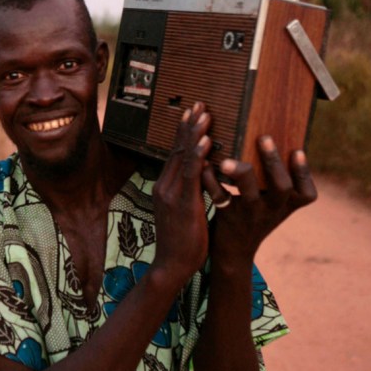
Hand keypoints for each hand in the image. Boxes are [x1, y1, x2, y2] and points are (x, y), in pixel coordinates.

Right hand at [152, 102, 211, 278]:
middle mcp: (164, 186)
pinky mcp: (181, 202)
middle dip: (189, 125)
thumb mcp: (187, 213)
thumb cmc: (184, 244)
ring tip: (205, 113)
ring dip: (195, 133)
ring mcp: (171, 193)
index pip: (176, 154)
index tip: (193, 114)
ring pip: (183, 156)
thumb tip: (206, 180)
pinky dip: (198, 154)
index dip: (185, 133)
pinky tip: (206, 140)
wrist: (172, 267)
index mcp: (165, 187)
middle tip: (199, 104)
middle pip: (178, 149)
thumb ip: (192, 194)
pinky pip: (191, 174)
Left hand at [202, 136, 316, 263]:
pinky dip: (210, 180)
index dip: (304, 173)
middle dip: (273, 162)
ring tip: (227, 159)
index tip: (298, 150)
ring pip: (250, 194)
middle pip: (281, 188)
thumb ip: (276, 181)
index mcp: (286, 205)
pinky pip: (220, 197)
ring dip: (239, 172)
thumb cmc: (255, 215)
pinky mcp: (227, 216)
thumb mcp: (273, 204)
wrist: (234, 250)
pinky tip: (206, 164)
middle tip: (264, 137)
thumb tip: (276, 136)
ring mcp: (250, 214)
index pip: (306, 193)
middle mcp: (271, 210)